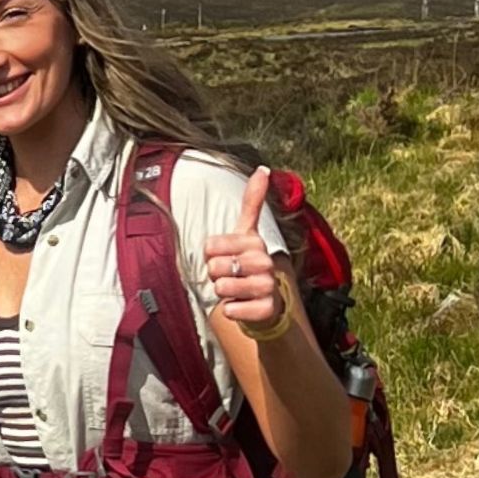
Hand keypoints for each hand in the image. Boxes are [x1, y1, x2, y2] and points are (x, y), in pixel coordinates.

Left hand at [201, 167, 289, 335]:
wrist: (268, 301)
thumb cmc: (249, 264)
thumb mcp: (247, 232)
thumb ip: (252, 202)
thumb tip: (263, 168)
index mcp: (255, 242)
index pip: (210, 246)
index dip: (210, 255)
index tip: (224, 257)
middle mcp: (265, 261)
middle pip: (215, 267)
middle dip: (215, 275)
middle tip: (230, 276)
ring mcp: (268, 286)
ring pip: (222, 288)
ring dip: (222, 292)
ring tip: (235, 290)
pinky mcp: (267, 309)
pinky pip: (232, 309)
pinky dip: (230, 310)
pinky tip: (241, 306)